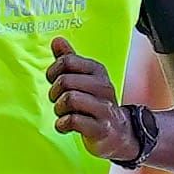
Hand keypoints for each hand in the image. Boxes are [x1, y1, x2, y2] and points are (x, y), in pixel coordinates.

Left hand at [46, 36, 134, 160]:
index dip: (53, 71)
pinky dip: (62, 124)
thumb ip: (69, 60)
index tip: (55, 81)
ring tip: (63, 113)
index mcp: (97, 71)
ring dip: (59, 109)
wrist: (119, 134)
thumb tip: (57, 40)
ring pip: (70, 99)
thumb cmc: (96, 104)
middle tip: (58, 100)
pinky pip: (74, 121)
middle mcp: (103, 87)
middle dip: (54, 93)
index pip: (68, 61)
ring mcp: (104, 108)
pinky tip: (65, 126)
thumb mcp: (85, 79)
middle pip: (65, 81)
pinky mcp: (101, 128)